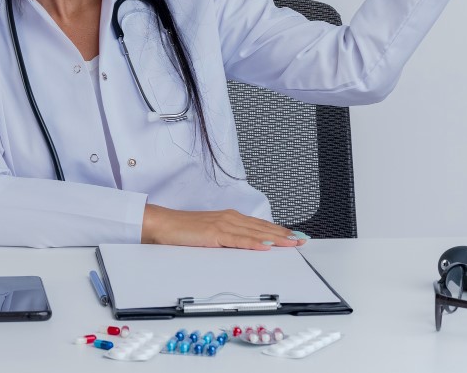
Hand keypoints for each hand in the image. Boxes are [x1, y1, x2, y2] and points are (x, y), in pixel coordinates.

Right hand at [141, 204, 305, 249]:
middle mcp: (229, 218)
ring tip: (292, 243)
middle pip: (262, 227)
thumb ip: (228, 238)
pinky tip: (265, 246)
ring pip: (255, 232)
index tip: (295, 236)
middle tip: (302, 240)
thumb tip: (245, 247)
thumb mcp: (211, 234)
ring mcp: (223, 224)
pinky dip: (253, 242)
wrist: (164, 224)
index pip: (260, 225)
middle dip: (283, 234)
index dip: (279, 231)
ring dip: (275, 237)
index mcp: (230, 218)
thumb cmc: (184, 230)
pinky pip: (238, 240)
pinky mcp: (214, 233)